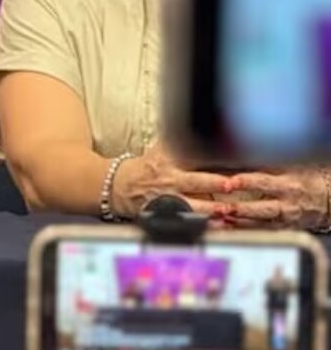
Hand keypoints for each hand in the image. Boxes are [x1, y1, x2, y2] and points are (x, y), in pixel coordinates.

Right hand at [111, 142, 232, 220]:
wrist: (118, 186)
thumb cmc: (146, 167)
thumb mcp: (159, 149)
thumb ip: (180, 140)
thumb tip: (202, 124)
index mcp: (168, 159)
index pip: (192, 156)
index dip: (209, 157)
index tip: (230, 157)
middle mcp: (169, 179)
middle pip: (193, 181)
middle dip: (212, 183)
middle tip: (231, 184)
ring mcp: (167, 198)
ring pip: (191, 204)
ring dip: (210, 208)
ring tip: (226, 210)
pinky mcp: (164, 213)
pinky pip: (184, 220)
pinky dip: (200, 224)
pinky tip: (215, 226)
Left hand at [217, 168, 330, 230]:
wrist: (325, 201)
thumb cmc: (301, 181)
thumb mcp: (287, 170)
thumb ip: (263, 167)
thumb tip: (235, 161)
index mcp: (287, 185)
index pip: (265, 183)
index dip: (247, 182)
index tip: (231, 182)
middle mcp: (287, 205)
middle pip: (264, 209)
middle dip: (243, 209)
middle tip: (224, 208)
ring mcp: (285, 221)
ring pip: (262, 225)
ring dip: (241, 223)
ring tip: (222, 220)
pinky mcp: (282, 231)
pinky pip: (263, 233)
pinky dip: (245, 232)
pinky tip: (229, 229)